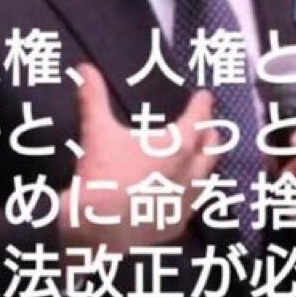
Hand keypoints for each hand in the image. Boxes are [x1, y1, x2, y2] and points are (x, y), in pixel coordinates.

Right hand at [58, 64, 217, 252]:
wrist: (96, 229)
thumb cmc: (101, 174)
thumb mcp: (97, 130)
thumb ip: (94, 96)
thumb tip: (84, 68)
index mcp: (178, 145)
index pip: (198, 118)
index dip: (202, 104)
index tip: (204, 96)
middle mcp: (191, 172)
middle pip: (211, 148)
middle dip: (209, 134)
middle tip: (207, 126)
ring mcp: (185, 202)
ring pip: (206, 178)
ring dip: (204, 165)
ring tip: (200, 158)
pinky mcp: (175, 224)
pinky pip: (190, 206)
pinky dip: (190, 195)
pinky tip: (184, 195)